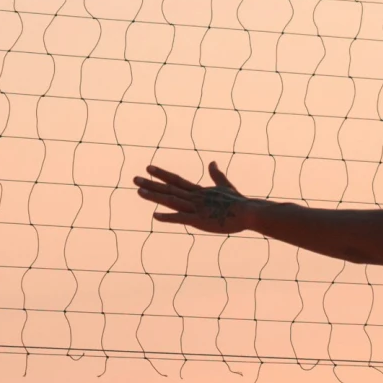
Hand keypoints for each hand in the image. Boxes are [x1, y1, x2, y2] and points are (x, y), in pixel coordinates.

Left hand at [133, 160, 250, 233]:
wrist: (248, 212)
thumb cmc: (238, 202)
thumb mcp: (225, 186)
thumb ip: (216, 175)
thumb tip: (212, 162)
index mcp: (199, 191)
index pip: (176, 180)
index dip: (161, 174)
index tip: (148, 168)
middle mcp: (194, 197)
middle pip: (169, 189)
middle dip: (151, 184)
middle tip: (134, 179)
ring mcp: (196, 208)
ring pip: (171, 200)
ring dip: (154, 196)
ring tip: (139, 191)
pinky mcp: (199, 220)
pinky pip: (181, 218)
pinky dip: (168, 217)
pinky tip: (155, 216)